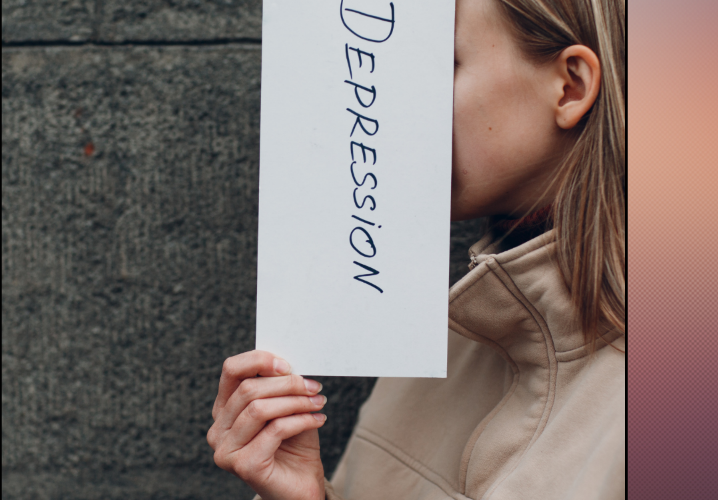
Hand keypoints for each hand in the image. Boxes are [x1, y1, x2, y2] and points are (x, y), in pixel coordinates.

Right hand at [207, 350, 326, 499]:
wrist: (300, 486)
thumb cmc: (293, 445)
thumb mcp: (287, 407)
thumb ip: (281, 386)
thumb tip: (292, 363)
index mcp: (224, 409)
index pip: (231, 370)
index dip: (259, 360)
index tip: (288, 364)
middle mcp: (219, 429)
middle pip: (248, 389)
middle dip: (287, 383)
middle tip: (313, 386)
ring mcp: (226, 450)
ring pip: (260, 409)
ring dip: (296, 401)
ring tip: (318, 402)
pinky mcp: (243, 465)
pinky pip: (275, 430)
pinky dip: (300, 420)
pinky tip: (317, 419)